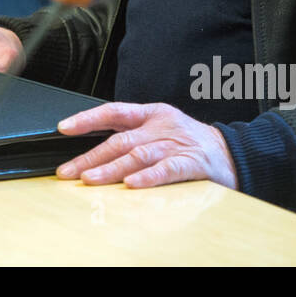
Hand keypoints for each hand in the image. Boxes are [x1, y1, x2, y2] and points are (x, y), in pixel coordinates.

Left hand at [55, 102, 237, 189]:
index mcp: (151, 113)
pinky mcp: (191, 163)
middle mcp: (161, 126)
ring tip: (90, 179)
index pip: (114, 111)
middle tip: (68, 171)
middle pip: (120, 140)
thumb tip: (93, 149)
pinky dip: (148, 177)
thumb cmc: (188, 140)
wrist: (231, 152)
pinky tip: (131, 185)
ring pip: (138, 155)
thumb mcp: (159, 126)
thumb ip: (130, 133)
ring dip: (111, 169)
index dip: (88, 118)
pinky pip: (166, 170)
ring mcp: (176, 144)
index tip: (64, 128)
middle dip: (91, 157)